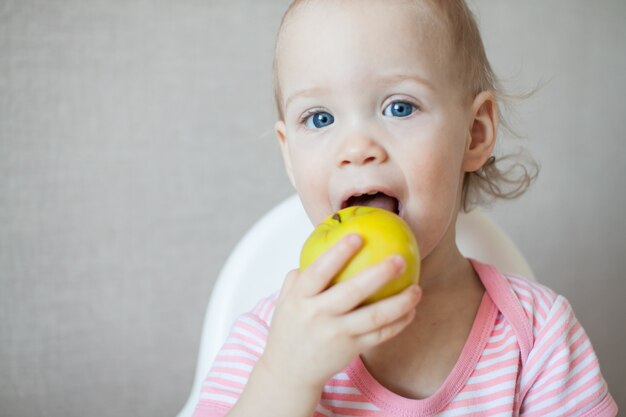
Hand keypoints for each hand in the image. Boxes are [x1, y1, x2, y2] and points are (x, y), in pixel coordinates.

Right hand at [258, 234, 421, 390]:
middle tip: (400, 259)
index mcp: (300, 298)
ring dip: (399, 302)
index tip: (358, 236)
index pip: (318, 271)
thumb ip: (300, 276)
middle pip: (352, 292)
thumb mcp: (286, 300)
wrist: (289, 371)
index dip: (338, 253)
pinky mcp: (351, 349)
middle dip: (379, 274)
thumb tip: (323, 249)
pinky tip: (411, 310)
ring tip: (417, 289)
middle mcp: (318, 315)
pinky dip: (398, 323)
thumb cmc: (291, 328)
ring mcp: (336, 334)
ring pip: (373, 317)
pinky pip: (379, 335)